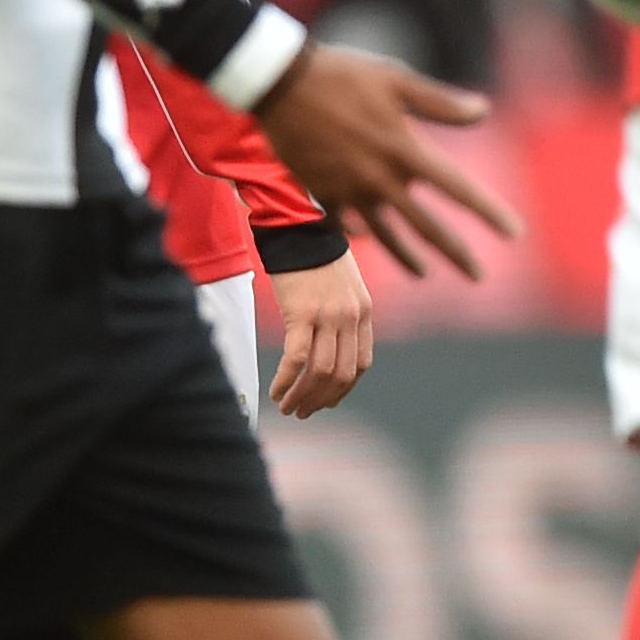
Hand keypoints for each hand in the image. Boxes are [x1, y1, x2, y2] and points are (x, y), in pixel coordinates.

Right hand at [255, 47, 522, 282]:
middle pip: (427, 226)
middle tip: (479, 276)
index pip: (458, 189)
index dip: (488, 212)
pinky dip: (361, 235)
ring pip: (387, 235)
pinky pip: (347, 225)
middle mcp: (381, 180)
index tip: (514, 233)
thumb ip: (440, 103)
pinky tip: (371, 241)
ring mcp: (350, 191)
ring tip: (426, 275)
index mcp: (405, 151)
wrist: (280, 84)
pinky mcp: (323, 194)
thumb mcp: (396, 80)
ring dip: (408, 258)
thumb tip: (483, 111)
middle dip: (456, 254)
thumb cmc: (343, 75)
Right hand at [265, 253, 376, 418]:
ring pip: (320, 371)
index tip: (327, 401)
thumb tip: (333, 351)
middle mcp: (351, 317)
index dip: (344, 389)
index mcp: (364, 312)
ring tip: (287, 407)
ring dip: (302, 396)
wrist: (300, 227)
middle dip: (322, 400)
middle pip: (342, 374)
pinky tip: (275, 392)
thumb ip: (345, 317)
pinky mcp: (302, 313)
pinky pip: (296, 358)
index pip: (362, 364)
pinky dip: (286, 381)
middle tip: (303, 411)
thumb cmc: (317, 257)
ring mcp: (328, 316)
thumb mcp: (344, 287)